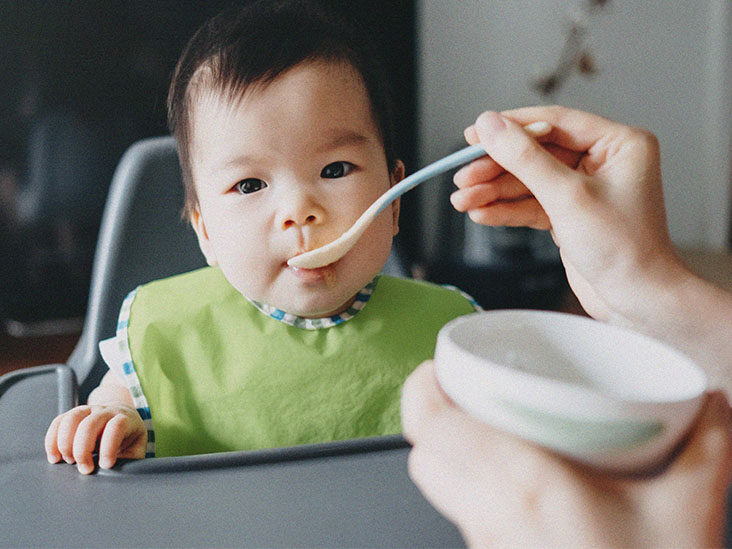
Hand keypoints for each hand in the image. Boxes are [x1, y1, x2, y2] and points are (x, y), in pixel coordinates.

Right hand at [45, 404, 146, 473]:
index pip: (116, 427)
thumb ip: (130, 460)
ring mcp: (88, 410)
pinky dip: (52, 441)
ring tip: (70, 462)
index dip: (108, 447)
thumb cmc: (129, 438)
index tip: (105, 466)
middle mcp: (105, 411)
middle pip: (89, 424)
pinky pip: (58, 422)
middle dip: (83, 450)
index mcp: (125, 419)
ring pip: (71, 419)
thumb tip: (117, 475)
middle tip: (85, 469)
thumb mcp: (136, 449)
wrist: (122, 417)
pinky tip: (55, 457)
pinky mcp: (72, 415)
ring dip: (65, 444)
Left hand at [401, 360, 731, 547]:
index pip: (433, 430)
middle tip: (460, 390)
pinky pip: (459, 514)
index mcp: (524, 486)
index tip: (435, 367)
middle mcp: (491, 516)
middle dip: (432, 417)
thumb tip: (710, 404)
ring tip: (477, 424)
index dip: (422, 391)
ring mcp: (487, 545)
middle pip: (424, 456)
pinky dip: (465, 484)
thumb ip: (705, 448)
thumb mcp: (687, 512)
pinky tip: (502, 475)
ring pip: (435, 487)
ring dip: (446, 451)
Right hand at [452, 106, 682, 324]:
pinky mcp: (569, 214)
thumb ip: (525, 158)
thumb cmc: (624, 249)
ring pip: (528, 181)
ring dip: (494, 191)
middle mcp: (602, 161)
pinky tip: (482, 213)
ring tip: (463, 200)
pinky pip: (531, 203)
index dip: (510, 128)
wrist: (637, 301)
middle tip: (463, 176)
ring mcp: (584, 189)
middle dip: (496, 168)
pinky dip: (506, 210)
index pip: (554, 123)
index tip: (474, 135)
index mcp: (618, 143)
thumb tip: (490, 125)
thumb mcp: (567, 197)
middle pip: (535, 153)